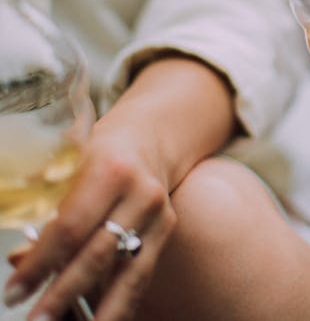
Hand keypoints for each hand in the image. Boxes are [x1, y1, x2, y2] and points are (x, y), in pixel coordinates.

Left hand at [4, 56, 235, 320]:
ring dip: (100, 311)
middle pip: (99, 254)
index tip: (14, 293)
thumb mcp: (69, 166)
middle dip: (63, 294)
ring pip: (130, 273)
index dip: (41, 264)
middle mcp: (140, 193)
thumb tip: (21, 260)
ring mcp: (159, 214)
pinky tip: (103, 320)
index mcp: (110, 170)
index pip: (71, 227)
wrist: (153, 136)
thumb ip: (48, 210)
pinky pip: (142, 274)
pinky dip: (122, 302)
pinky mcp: (167, 230)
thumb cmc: (99, 151)